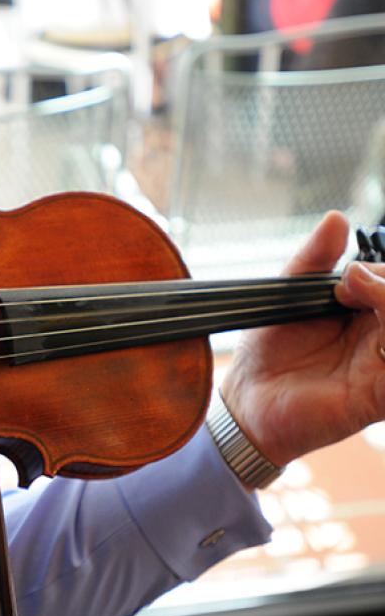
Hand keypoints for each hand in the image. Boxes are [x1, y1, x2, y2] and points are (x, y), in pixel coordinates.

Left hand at [221, 211, 384, 466]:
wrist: (245, 397)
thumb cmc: (267, 350)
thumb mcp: (287, 294)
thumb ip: (313, 260)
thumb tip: (336, 218)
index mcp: (368, 313)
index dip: (382, 274)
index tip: (348, 275)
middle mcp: (382, 338)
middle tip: (353, 282)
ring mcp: (384, 366)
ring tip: (360, 294)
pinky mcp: (379, 396)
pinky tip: (377, 338)